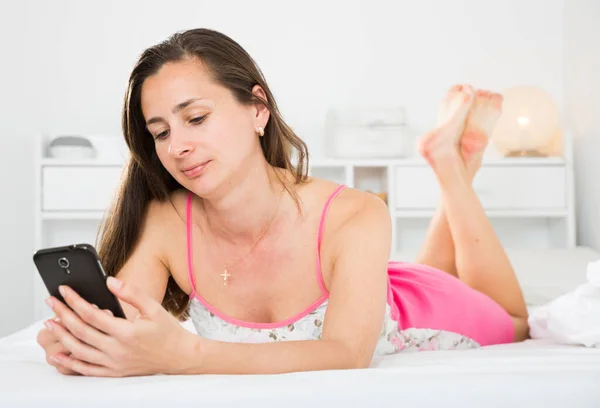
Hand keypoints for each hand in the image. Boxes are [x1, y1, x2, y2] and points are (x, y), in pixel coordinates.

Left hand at [44, 277, 193, 376]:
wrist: (178, 357)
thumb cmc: (167, 331)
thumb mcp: (154, 307)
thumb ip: (131, 293)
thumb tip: (109, 281)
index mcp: (127, 332)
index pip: (92, 314)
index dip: (75, 301)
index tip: (64, 290)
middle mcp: (117, 350)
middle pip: (81, 331)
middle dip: (62, 314)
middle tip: (51, 302)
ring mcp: (114, 363)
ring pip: (79, 350)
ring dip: (61, 336)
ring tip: (50, 323)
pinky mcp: (114, 372)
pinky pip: (86, 369)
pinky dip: (69, 363)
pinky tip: (57, 355)